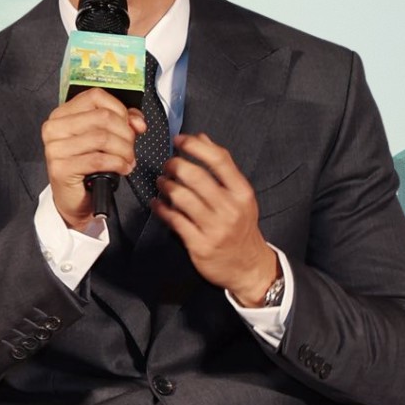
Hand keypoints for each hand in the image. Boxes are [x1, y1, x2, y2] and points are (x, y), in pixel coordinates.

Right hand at [43, 89, 147, 229]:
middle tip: (130, 148)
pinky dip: (117, 164)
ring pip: (102, 138)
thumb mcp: (104, 139)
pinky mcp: (60, 168)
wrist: (74, 199)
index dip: (120, 109)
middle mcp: (54, 128)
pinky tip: (122, 168)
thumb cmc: (87, 167)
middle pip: (102, 117)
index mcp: (62, 115)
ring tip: (128, 160)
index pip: (95, 96)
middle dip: (125, 134)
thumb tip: (137, 121)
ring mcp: (55, 148)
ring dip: (124, 151)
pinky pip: (99, 159)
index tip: (131, 125)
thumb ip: (121, 122)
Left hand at [151, 133, 279, 302]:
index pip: (219, 160)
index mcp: (242, 193)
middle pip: (196, 176)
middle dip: (175, 165)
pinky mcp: (199, 244)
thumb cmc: (240, 227)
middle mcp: (230, 208)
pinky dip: (160, 208)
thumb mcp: (240, 196)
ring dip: (166, 186)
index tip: (180, 140)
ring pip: (181, 197)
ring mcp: (214, 227)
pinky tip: (157, 203)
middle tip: (168, 165)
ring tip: (162, 183)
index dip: (195, 146)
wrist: (248, 266)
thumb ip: (222, 167)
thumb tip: (202, 138)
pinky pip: (173, 220)